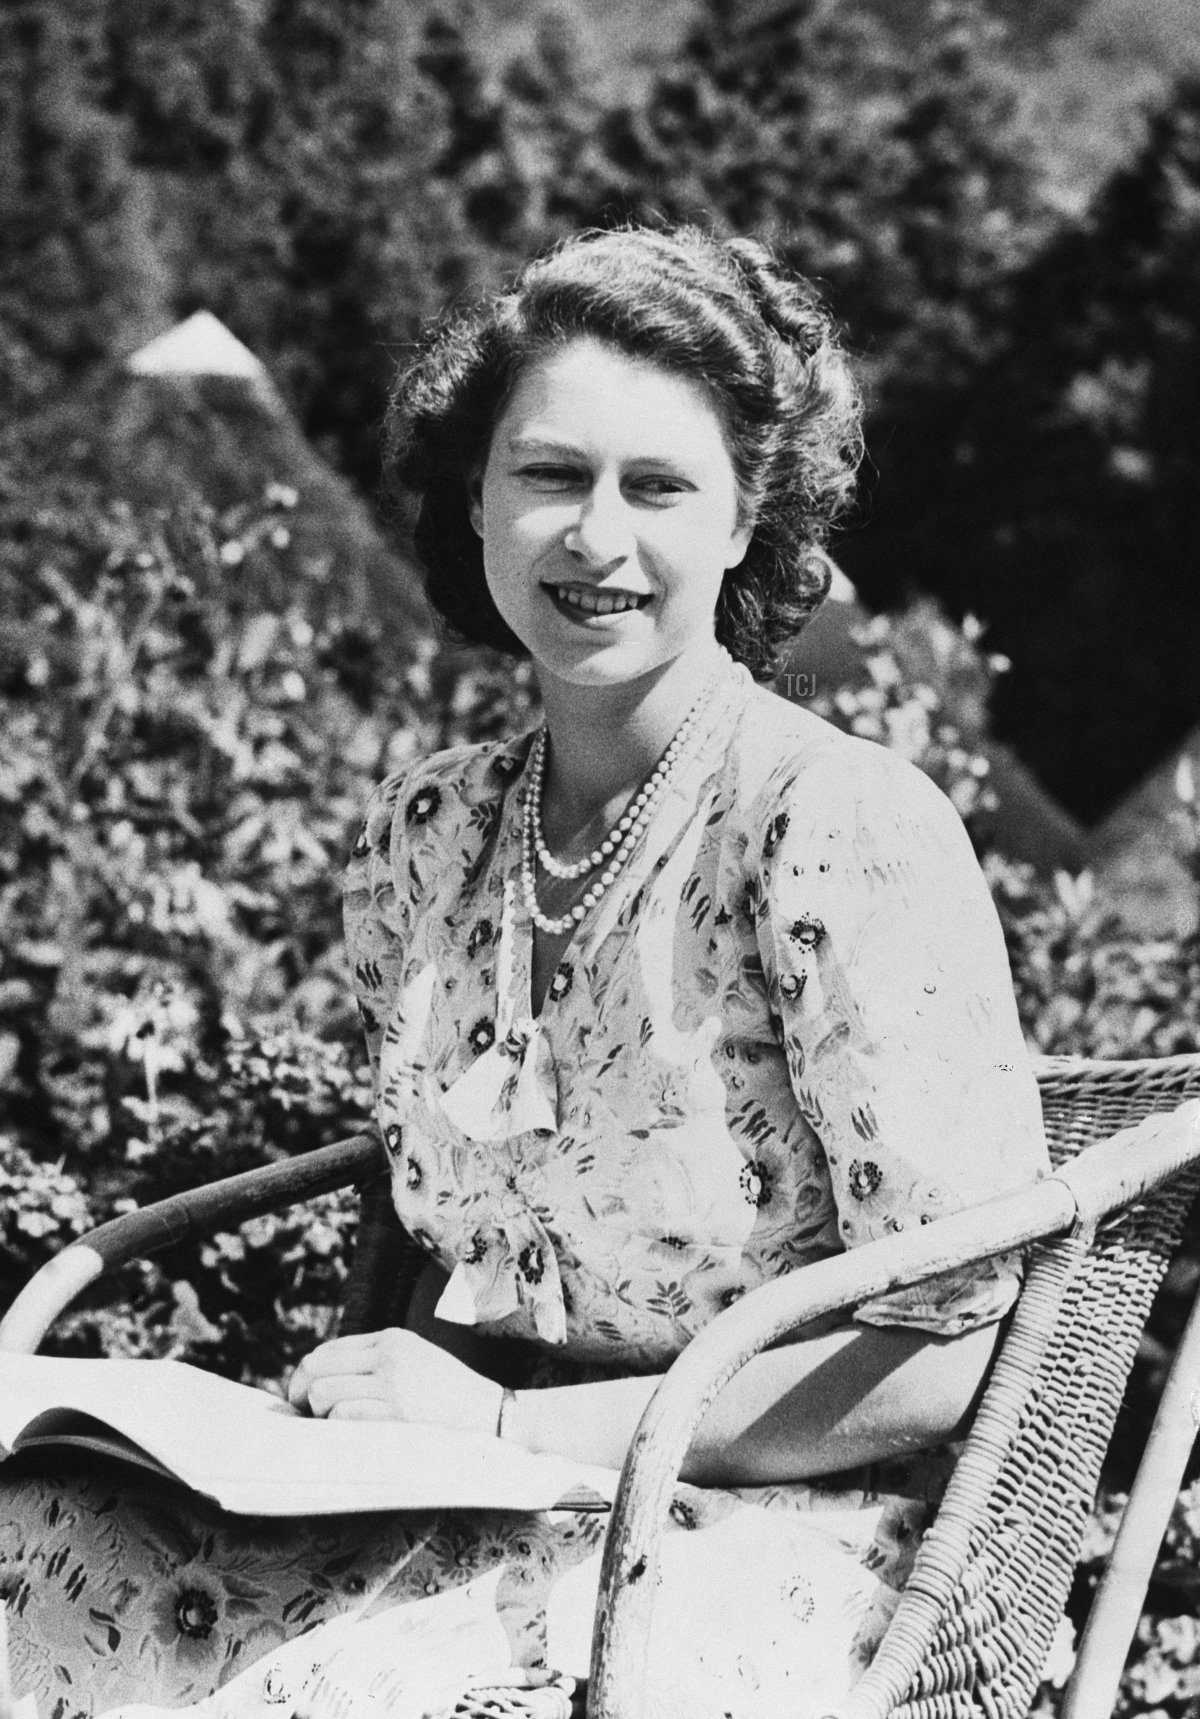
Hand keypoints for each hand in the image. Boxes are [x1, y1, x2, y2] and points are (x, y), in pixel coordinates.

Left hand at [286, 1329, 502, 1436]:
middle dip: (299, 1396)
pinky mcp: (396, 1415)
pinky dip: (339, 1430)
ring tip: (338, 1428)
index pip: (326, 1351)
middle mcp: (389, 1356)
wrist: (494, 1417)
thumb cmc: (449, 1396)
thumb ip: (373, 1362)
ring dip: (321, 1416)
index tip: (301, 1399)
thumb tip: (315, 1383)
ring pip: (323, 1394)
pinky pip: (342, 1417)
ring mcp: (392, 1385)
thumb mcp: (414, 1360)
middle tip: (301, 1418)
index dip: (304, 1377)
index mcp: (392, 1338)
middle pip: (315, 1370)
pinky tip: (355, 1438)